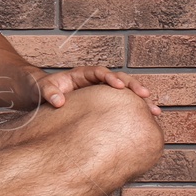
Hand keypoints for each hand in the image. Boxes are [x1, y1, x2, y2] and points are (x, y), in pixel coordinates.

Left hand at [35, 65, 161, 116]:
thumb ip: (48, 92)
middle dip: (133, 86)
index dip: (110, 77)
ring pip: (125, 94)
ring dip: (140, 101)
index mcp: (82, 74)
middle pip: (119, 79)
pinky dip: (134, 112)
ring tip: (155, 111)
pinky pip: (122, 106)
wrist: (41, 97)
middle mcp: (95, 82)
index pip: (99, 72)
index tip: (118, 85)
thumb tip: (59, 102)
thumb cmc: (41, 89)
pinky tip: (147, 122)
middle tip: (145, 95)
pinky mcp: (105, 105)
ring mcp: (102, 93)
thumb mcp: (41, 88)